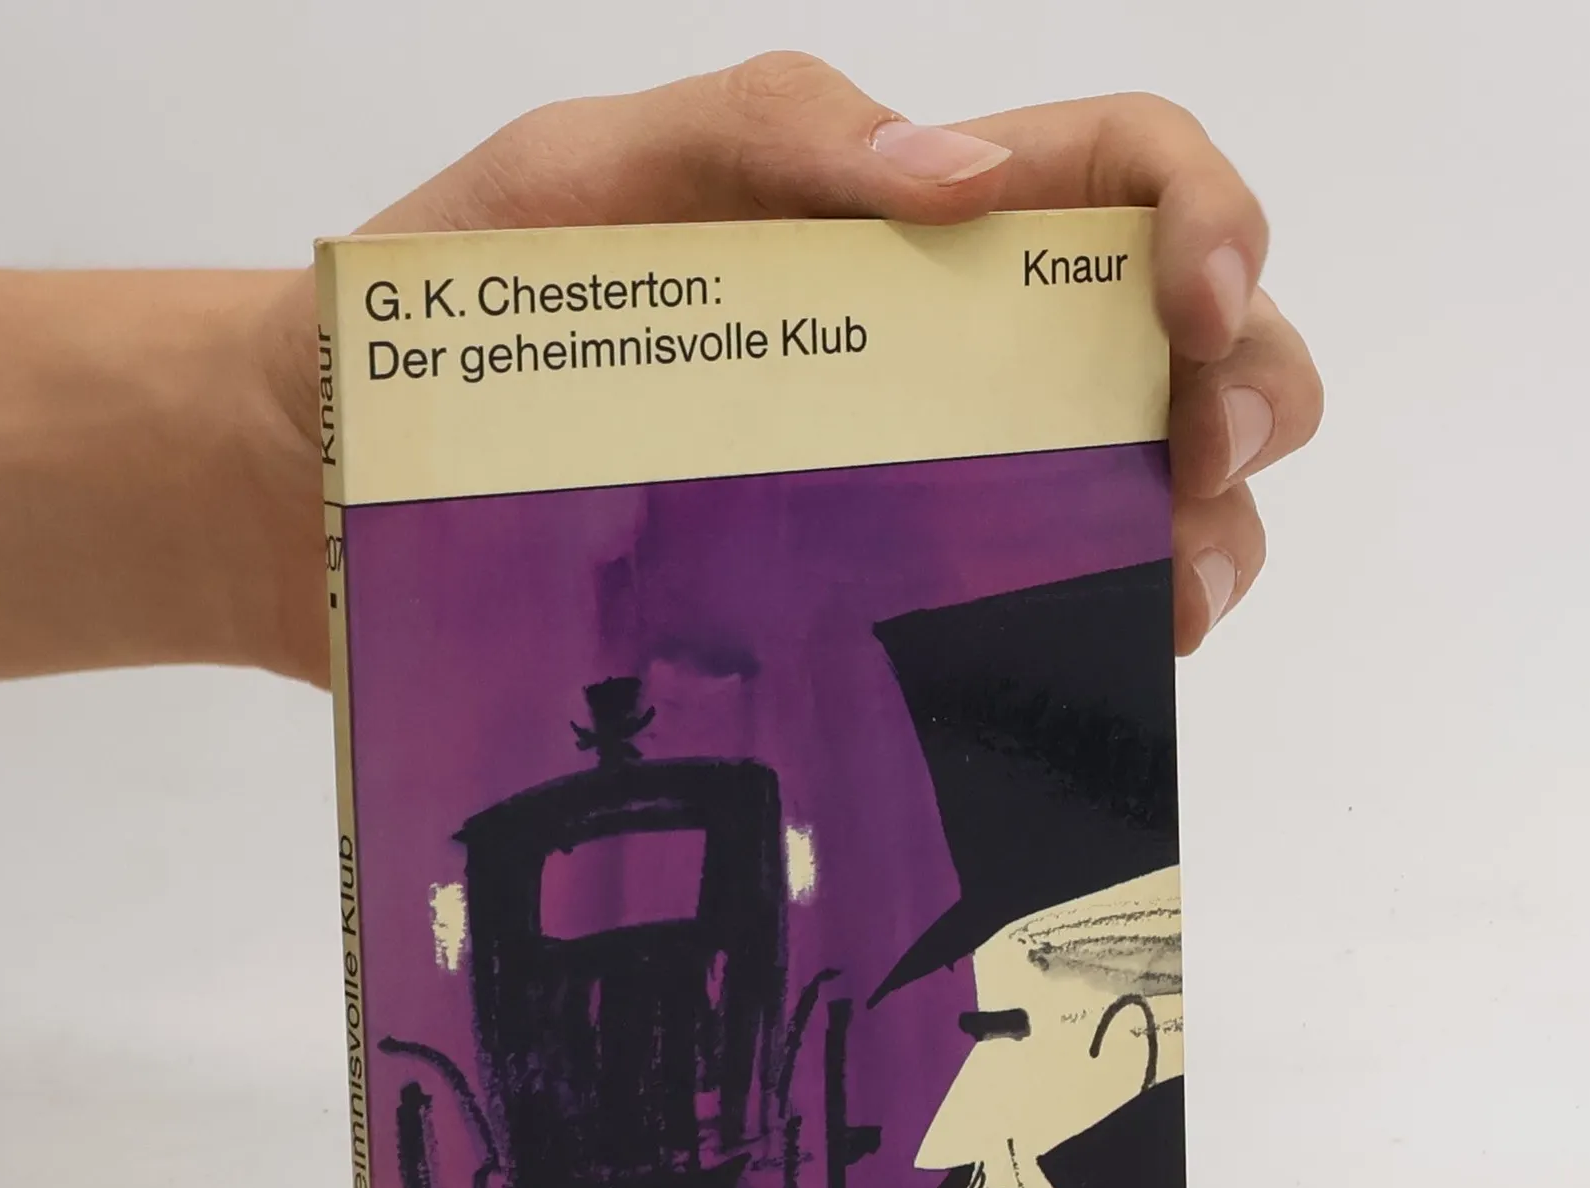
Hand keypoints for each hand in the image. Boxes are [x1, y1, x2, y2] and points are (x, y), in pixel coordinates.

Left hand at [264, 52, 1321, 658]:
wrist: (344, 483)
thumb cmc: (462, 311)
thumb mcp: (597, 172)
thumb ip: (778, 132)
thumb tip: (967, 179)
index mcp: (907, 219)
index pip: (1124, 175)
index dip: (1210, 220)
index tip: (1196, 311)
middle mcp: (950, 357)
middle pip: (1188, 348)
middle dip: (1246, 390)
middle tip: (1188, 462)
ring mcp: (930, 491)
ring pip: (1152, 500)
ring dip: (1210, 534)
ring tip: (1168, 587)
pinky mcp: (884, 608)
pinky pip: (1044, 621)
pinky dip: (1111, 633)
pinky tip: (1106, 652)